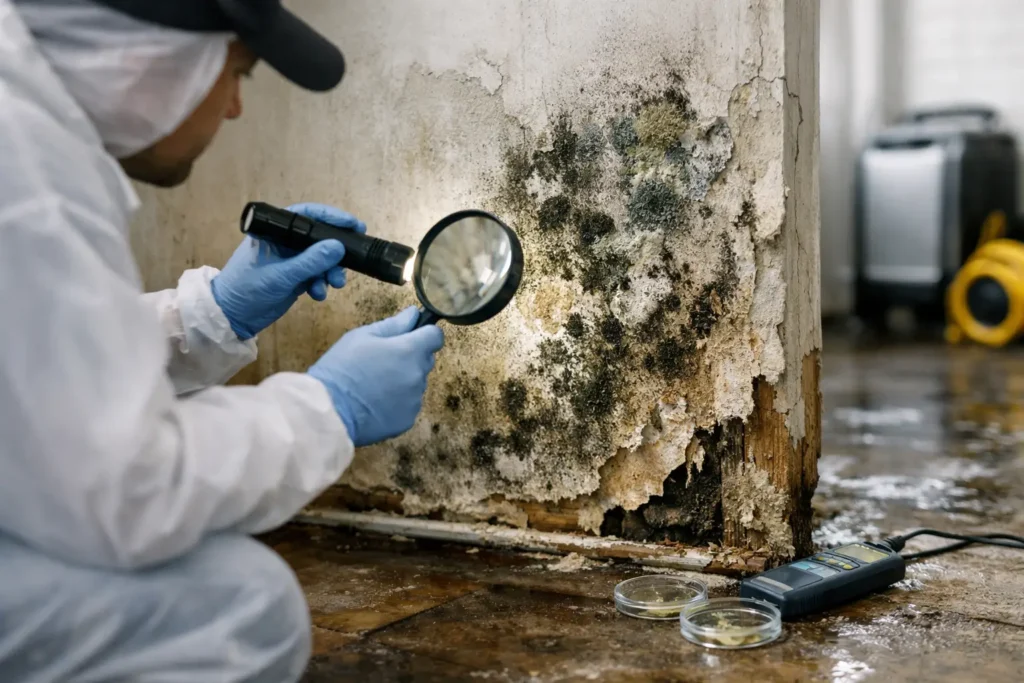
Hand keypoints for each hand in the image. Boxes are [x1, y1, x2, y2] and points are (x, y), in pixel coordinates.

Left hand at [211, 203, 365, 339]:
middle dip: (336, 252)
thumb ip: (310, 261)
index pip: (307, 215)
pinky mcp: (294, 277)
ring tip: (335, 284)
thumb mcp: (281, 275)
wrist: (232, 317)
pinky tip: (317, 294)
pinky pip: (316, 275)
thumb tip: (339, 246)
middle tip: (354, 259)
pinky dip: (320, 284)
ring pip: (321, 259)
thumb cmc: (247, 288)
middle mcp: (285, 242)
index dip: (332, 217)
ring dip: (330, 271)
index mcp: (275, 231)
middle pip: (319, 239)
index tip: (354, 225)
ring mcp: (291, 260)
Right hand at [308, 307, 444, 446]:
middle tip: (383, 361)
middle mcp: (418, 374)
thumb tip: (414, 314)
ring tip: (375, 384)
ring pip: (417, 383)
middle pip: (426, 360)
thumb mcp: (361, 337)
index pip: (435, 336)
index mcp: (409, 350)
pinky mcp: (408, 419)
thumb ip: (393, 325)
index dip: (424, 334)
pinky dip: (398, 402)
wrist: (330, 409)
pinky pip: (409, 404)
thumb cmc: (342, 367)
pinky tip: (376, 402)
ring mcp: (415, 399)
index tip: (411, 337)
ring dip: (404, 380)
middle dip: (411, 357)